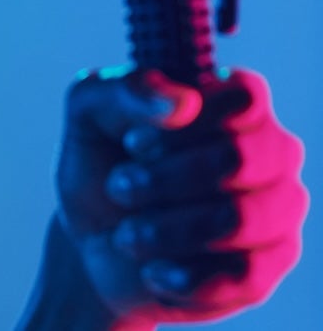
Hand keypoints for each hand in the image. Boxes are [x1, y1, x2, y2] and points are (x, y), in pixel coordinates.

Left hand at [55, 67, 306, 325]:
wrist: (92, 242)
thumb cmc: (101, 164)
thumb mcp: (89, 114)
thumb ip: (125, 90)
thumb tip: (183, 101)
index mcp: (235, 104)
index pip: (243, 98)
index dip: (181, 125)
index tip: (133, 143)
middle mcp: (271, 153)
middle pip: (238, 158)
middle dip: (161, 179)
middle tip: (118, 188)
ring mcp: (276, 212)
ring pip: (237, 219)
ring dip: (162, 229)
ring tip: (128, 234)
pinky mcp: (267, 269)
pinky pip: (241, 275)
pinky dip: (181, 276)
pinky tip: (153, 269)